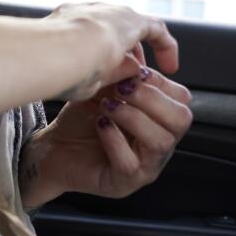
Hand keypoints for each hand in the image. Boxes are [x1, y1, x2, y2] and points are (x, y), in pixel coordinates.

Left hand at [19, 59, 192, 208]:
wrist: (53, 148)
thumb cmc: (82, 119)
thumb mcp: (103, 89)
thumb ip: (122, 73)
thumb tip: (135, 53)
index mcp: (160, 121)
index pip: (182, 99)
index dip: (158, 81)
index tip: (132, 72)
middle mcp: (159, 145)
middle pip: (181, 120)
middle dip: (151, 98)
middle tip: (122, 89)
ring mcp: (145, 166)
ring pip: (160, 142)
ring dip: (133, 117)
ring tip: (107, 106)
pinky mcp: (123, 182)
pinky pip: (131, 163)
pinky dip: (114, 139)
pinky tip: (100, 126)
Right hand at [46, 2, 178, 100]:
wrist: (58, 50)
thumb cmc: (56, 70)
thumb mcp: (76, 76)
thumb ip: (101, 74)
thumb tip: (129, 72)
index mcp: (61, 23)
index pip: (83, 33)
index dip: (97, 52)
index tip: (103, 71)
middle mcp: (82, 12)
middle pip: (108, 29)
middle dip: (120, 52)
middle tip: (128, 76)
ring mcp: (105, 11)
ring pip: (128, 29)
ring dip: (138, 51)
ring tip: (149, 73)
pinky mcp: (129, 18)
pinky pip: (154, 30)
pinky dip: (163, 47)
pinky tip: (170, 66)